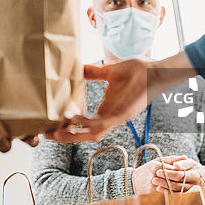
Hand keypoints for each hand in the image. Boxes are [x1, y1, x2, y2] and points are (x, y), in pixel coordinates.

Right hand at [47, 53, 195, 142]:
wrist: (156, 70)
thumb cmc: (137, 71)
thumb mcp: (109, 71)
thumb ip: (93, 72)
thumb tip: (76, 67)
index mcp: (106, 109)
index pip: (84, 125)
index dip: (68, 129)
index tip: (51, 126)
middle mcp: (110, 117)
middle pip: (86, 135)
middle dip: (67, 137)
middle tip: (47, 135)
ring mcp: (117, 117)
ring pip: (93, 134)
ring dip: (76, 136)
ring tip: (58, 132)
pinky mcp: (124, 113)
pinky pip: (105, 123)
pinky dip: (89, 124)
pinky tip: (76, 119)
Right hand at [131, 155, 186, 193]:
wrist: (132, 182)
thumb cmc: (146, 170)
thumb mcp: (156, 161)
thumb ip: (171, 159)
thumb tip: (186, 157)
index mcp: (157, 166)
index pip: (174, 170)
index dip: (183, 173)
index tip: (190, 175)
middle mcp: (155, 175)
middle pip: (173, 180)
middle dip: (182, 183)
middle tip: (192, 185)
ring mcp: (154, 185)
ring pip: (171, 189)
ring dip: (179, 190)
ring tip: (186, 191)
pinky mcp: (153, 194)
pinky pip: (166, 196)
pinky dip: (173, 196)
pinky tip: (179, 197)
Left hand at [155, 158, 204, 192]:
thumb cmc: (195, 169)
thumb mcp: (191, 163)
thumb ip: (183, 163)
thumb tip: (175, 164)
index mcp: (196, 175)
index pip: (180, 175)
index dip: (169, 173)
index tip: (158, 172)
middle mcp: (196, 185)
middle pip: (178, 184)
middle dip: (165, 182)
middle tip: (154, 179)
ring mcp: (194, 193)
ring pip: (178, 192)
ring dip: (166, 189)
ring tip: (156, 186)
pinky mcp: (191, 198)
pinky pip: (179, 197)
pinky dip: (170, 195)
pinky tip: (163, 192)